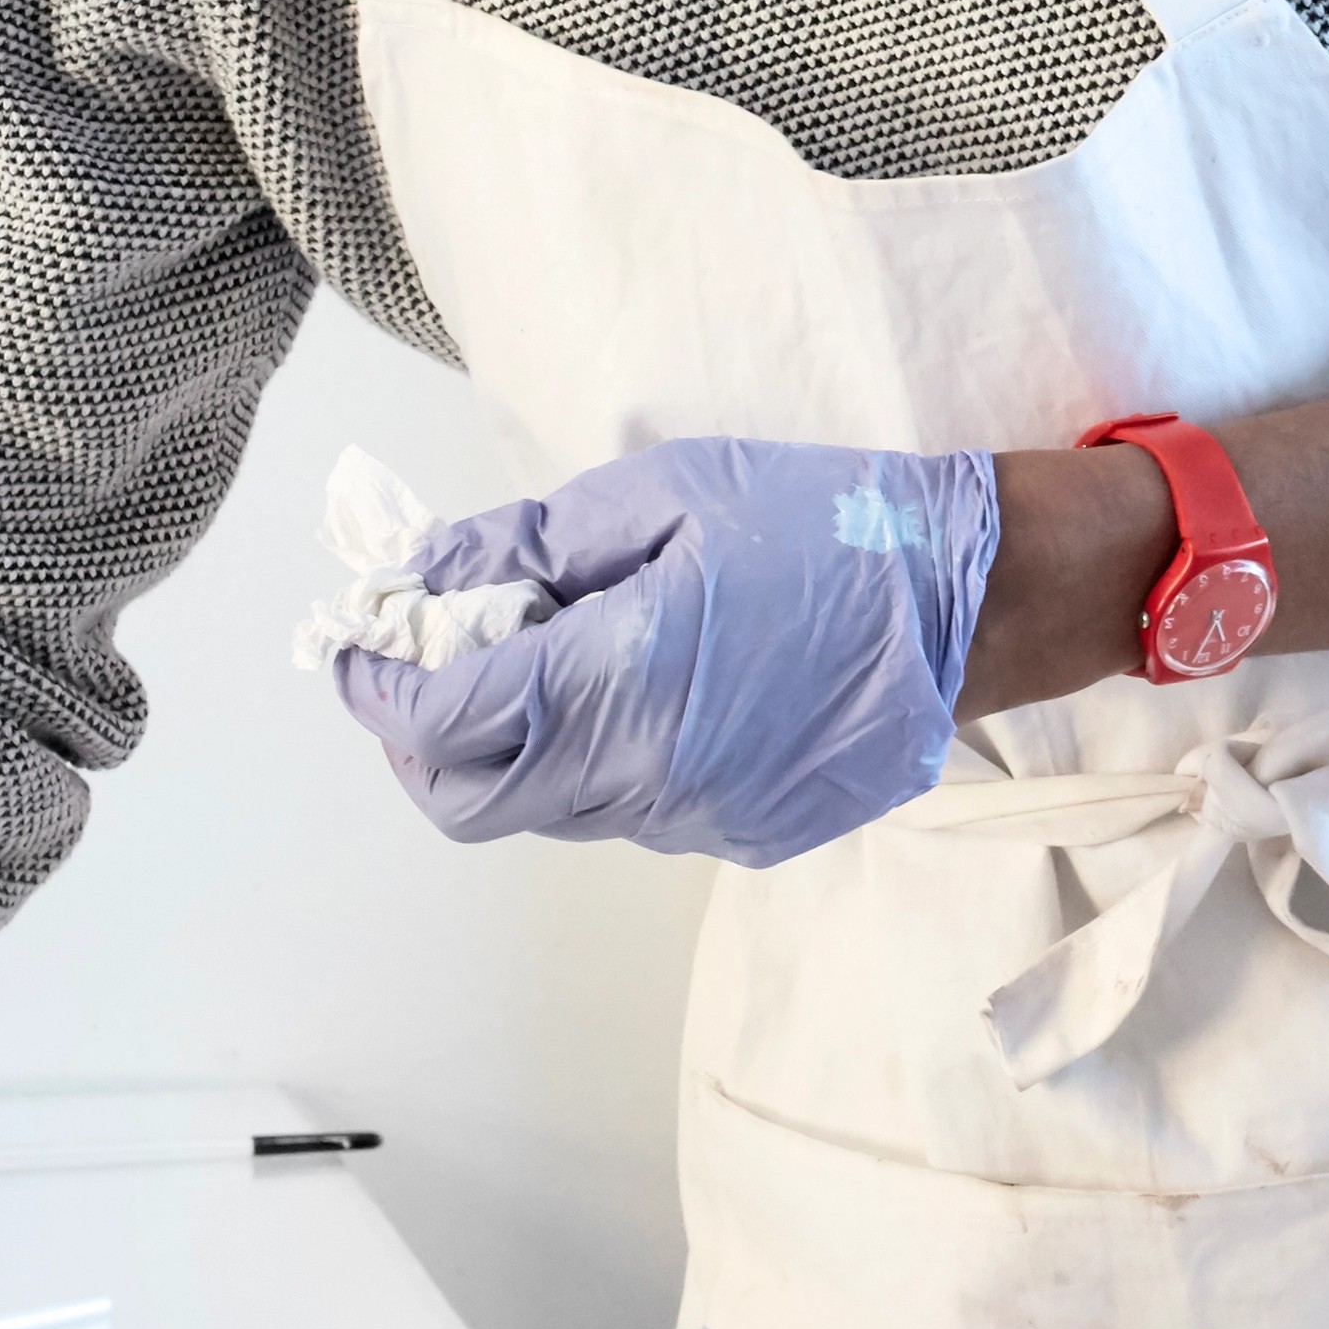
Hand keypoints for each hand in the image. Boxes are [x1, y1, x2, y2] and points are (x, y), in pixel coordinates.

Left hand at [323, 437, 999, 863]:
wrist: (974, 603)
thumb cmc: (825, 526)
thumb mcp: (666, 492)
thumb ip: (533, 545)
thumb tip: (435, 578)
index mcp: (610, 685)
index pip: (438, 721)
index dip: (375, 686)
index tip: (354, 645)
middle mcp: (637, 780)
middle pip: (470, 800)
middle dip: (421, 738)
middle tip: (429, 665)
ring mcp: (692, 821)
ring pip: (549, 810)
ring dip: (514, 748)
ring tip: (546, 658)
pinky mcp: (742, 836)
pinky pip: (629, 811)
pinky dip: (599, 759)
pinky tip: (645, 687)